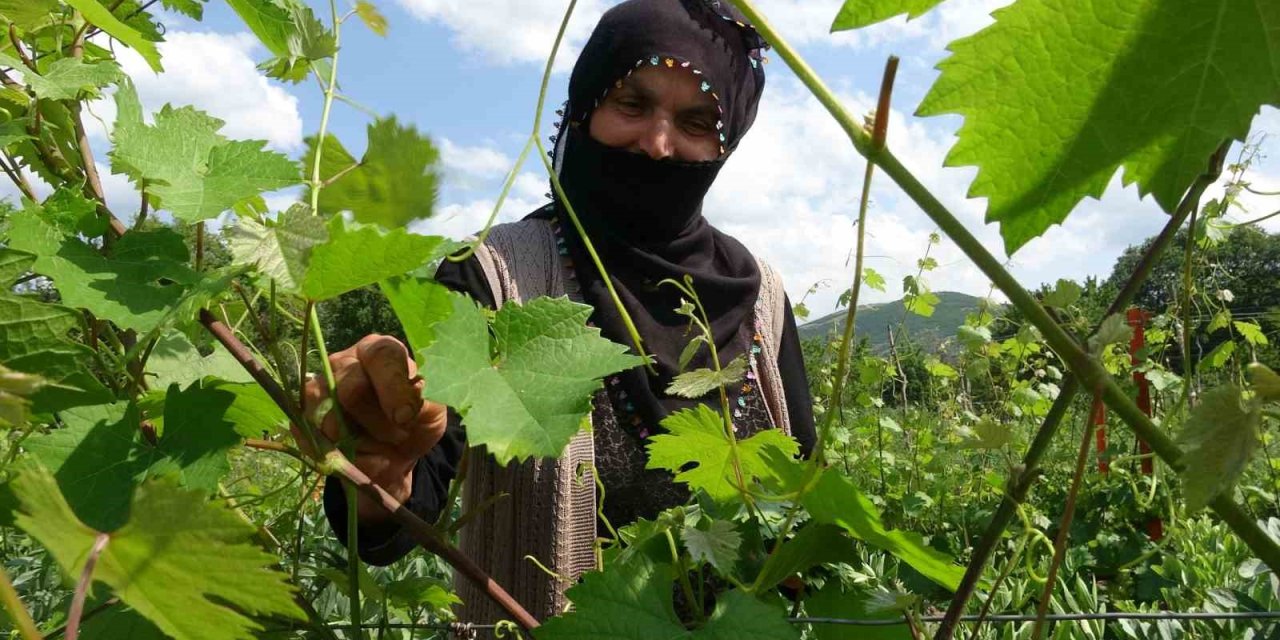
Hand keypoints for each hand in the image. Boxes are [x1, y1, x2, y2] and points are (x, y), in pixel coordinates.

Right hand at [297, 334, 446, 522]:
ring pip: (329, 419)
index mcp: (378, 351)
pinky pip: (314, 441)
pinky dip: (340, 456)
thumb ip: (422, 401)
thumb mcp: (430, 412)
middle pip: (351, 389)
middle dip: (378, 422)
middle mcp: (344, 362)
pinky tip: (356, 453)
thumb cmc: (414, 424)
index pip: (381, 355)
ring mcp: (317, 389)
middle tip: (396, 435)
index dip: (393, 386)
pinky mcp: (302, 419)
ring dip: (359, 442)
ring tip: (377, 442)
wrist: (393, 457)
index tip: (405, 416)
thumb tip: (405, 403)